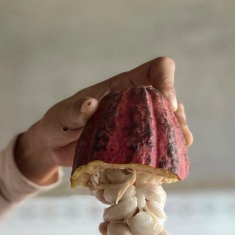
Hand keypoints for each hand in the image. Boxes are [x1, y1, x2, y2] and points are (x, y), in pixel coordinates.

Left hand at [14, 56, 192, 184]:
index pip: (155, 70)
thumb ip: (74, 110)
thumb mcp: (61, 115)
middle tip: (181, 135)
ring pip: (168, 123)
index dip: (166, 80)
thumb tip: (91, 104)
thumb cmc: (57, 123)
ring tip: (182, 148)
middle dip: (178, 115)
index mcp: (122, 86)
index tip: (166, 102)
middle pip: (169, 99)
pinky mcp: (134, 145)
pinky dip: (164, 154)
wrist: (52, 147)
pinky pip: (156, 146)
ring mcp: (137, 124)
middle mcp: (135, 102)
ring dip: (177, 134)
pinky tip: (168, 164)